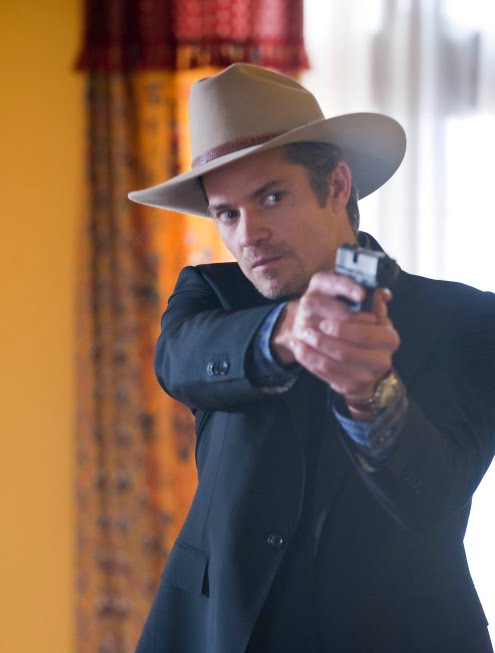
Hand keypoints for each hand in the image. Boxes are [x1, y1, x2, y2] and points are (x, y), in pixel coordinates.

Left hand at [271, 271, 400, 418]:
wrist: (366, 364)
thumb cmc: (366, 331)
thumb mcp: (372, 314)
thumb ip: (370, 301)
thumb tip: (378, 292)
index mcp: (389, 339)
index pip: (365, 334)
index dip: (343, 329)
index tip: (324, 323)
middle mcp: (382, 361)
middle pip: (346, 352)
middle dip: (323, 342)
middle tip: (306, 331)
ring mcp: (367, 377)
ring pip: (333, 365)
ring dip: (312, 353)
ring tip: (299, 340)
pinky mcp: (351, 387)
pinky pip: (326, 376)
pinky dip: (311, 363)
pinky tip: (300, 351)